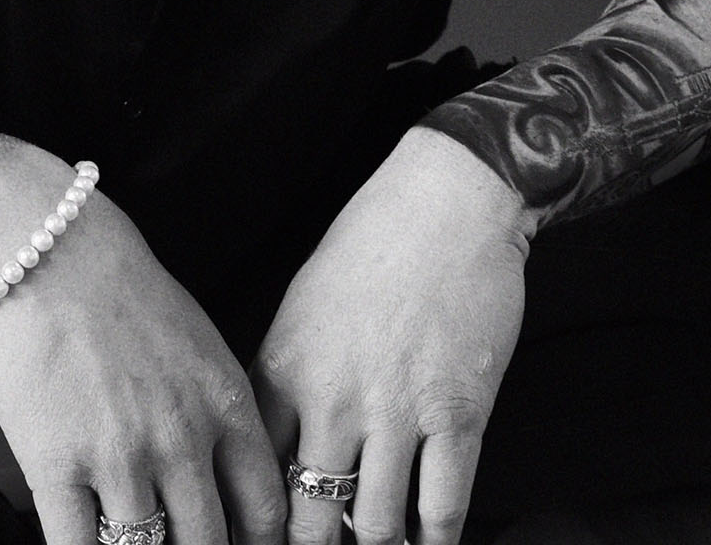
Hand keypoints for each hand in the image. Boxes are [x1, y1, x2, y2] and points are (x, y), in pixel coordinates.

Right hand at [0, 185, 286, 544]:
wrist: (48, 248)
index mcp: (225, 402)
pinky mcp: (56, 466)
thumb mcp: (198, 343)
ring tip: (132, 543)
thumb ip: (217, 414)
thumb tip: (226, 478)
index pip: (265, 510)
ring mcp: (120, 457)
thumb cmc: (118, 286)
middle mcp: (182, 438)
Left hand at [250, 129, 531, 544]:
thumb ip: (287, 376)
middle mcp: (332, 399)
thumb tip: (277, 444)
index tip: (256, 538)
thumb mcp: (303, 303)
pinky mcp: (458, 415)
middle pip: (306, 518)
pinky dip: (433, 543)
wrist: (447, 200)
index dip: (254, 522)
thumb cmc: (374, 239)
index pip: (253, 474)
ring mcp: (396, 412)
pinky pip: (441, 509)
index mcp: (284, 367)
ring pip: (374, 527)